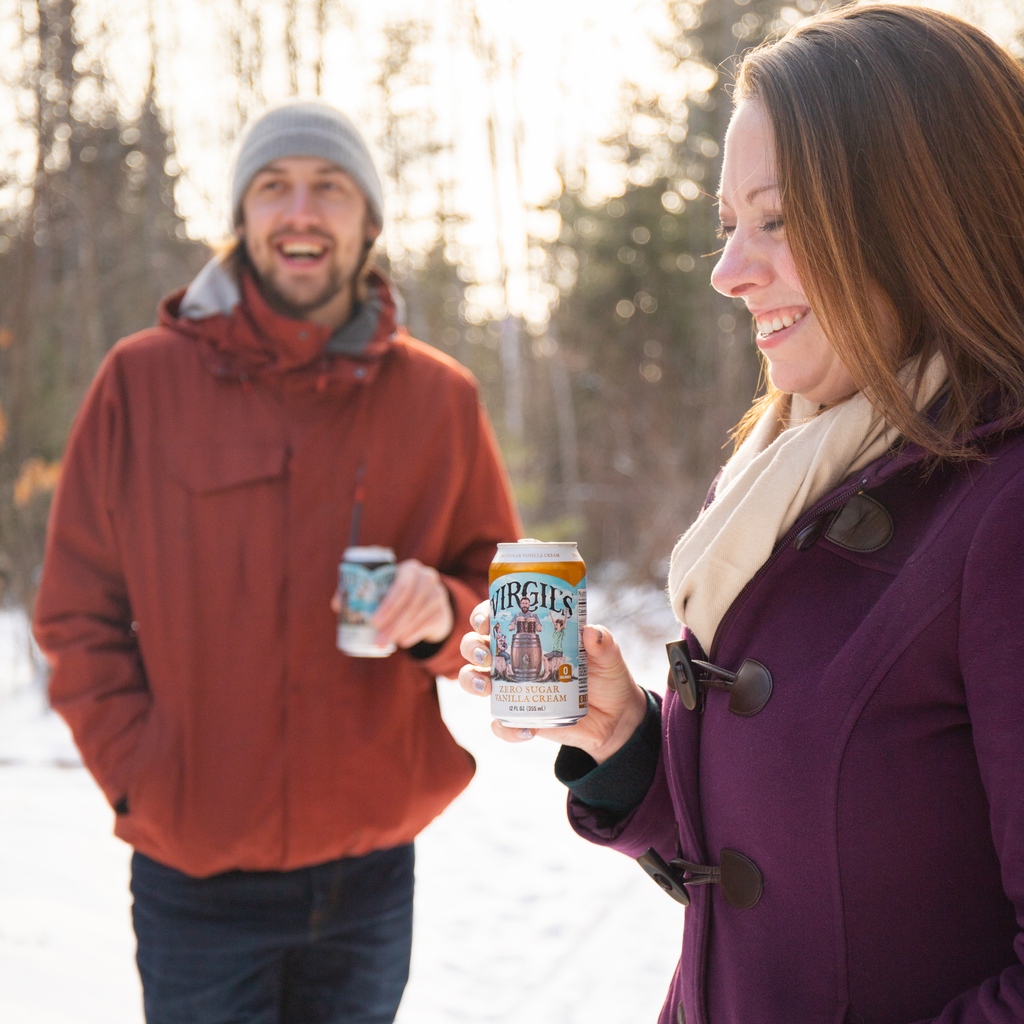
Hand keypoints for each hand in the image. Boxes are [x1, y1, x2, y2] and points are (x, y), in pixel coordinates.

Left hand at [371, 559, 452, 647]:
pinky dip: (413, 634)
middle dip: (392, 624)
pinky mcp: (443, 611)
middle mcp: (427, 577)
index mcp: (409, 568)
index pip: (401, 586)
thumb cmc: (398, 596)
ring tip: (386, 643)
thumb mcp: (385, 590)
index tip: (373, 622)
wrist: (427, 604)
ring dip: (400, 631)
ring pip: (418, 615)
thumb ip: (365, 594)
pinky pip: (428, 624)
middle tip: (378, 640)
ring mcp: (438, 594)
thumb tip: (342, 606)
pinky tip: (402, 641)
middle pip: (410, 603)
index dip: (387, 605)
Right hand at [458, 600, 647, 763]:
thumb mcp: (608, 656)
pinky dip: (505, 728)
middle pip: (477, 647)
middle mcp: (515, 659)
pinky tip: (525, 729)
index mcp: (531, 635)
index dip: (483, 615)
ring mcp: (514, 689)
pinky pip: (501, 724)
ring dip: (472, 681)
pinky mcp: (521, 717)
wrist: (614, 717)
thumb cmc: (606, 676)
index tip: (484, 620)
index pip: (498, 618)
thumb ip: (603, 643)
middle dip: (472, 647)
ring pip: (475, 681)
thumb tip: (591, 633)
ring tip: (487, 688)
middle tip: (485, 654)